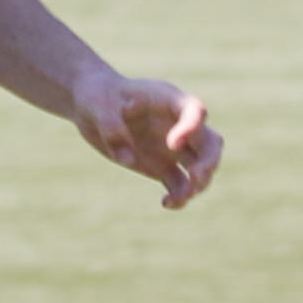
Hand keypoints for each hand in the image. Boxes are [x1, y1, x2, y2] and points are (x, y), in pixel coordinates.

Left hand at [72, 69, 220, 207]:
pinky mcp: (162, 166)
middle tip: (195, 177)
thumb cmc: (97, 97)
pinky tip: (166, 204)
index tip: (173, 143)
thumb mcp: (96, 105)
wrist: (91, 108)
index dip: (191, 128)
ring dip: (198, 184)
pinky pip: (180, 184)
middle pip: (210, 142)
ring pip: (201, 166)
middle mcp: (178, 124)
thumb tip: (127, 159)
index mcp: (168, 100)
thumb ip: (111, 126)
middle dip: (209, 161)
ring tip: (179, 198)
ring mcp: (173, 147)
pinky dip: (179, 196)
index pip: (195, 111)